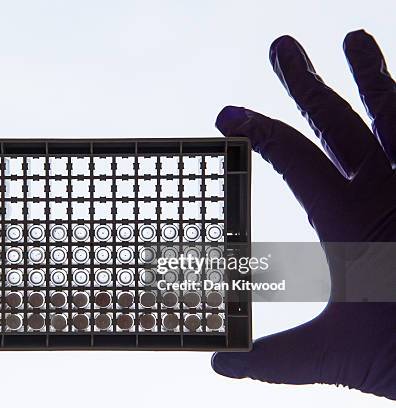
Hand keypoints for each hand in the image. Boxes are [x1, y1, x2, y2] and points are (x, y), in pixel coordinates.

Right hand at [211, 30, 395, 398]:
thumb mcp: (333, 355)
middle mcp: (390, 193)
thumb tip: (219, 366)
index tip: (226, 113)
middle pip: (341, 122)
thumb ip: (272, 359)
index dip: (257, 130)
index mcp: (351, 221)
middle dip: (306, 83)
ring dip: (377, 77)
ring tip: (357, 37)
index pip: (292, 159)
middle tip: (283, 46)